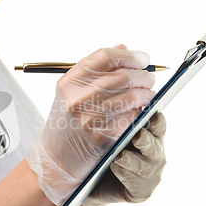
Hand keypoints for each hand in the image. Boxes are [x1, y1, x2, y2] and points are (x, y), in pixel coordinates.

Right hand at [25, 44, 155, 205]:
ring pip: (131, 97)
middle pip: (122, 76)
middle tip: (149, 77)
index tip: (142, 59)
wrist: (56, 157)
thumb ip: (95, 69)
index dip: (129, 55)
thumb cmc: (66, 122)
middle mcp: (77, 99)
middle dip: (143, 75)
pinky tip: (140, 111)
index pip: (105, 57)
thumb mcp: (71, 91)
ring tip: (148, 94)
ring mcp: (90, 119)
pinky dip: (140, 113)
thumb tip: (123, 48)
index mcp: (69, 83)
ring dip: (146, 94)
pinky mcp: (102, 138)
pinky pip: (131, 119)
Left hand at [82, 112, 166, 205]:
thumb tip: (112, 103)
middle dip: (145, 141)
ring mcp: (151, 175)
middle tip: (137, 136)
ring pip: (144, 166)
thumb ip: (117, 123)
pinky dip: (124, 174)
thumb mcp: (109, 135)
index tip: (153, 115)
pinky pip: (135, 182)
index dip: (157, 121)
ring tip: (119, 155)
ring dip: (131, 160)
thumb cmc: (103, 152)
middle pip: (154, 146)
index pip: (158, 126)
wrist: (92, 182)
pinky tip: (115, 167)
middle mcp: (155, 155)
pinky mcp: (142, 192)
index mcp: (151, 136)